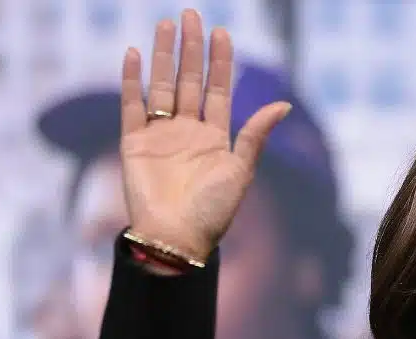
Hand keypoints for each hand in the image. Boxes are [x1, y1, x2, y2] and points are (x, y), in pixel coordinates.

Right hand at [119, 9, 291, 260]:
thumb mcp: (241, 171)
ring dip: (162, 56)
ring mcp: (160, 136)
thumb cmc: (213, 212)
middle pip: (189, 80)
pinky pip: (131, 105)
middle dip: (191, 48)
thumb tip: (284, 103)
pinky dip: (131, 80)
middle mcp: (187, 133)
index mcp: (215, 138)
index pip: (218, 90)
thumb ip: (256, 135)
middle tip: (191, 14)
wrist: (176, 239)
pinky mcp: (134, 144)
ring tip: (165, 24)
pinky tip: (133, 54)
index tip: (222, 32)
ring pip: (161, 86)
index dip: (221, 61)